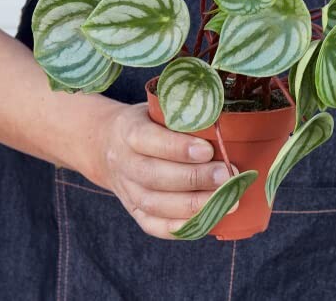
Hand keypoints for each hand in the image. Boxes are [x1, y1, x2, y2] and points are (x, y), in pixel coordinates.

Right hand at [95, 103, 237, 238]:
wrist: (107, 144)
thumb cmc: (147, 122)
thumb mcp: (157, 108)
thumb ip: (182, 115)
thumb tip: (225, 122)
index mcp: (128, 131)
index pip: (149, 140)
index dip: (178, 148)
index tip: (208, 150)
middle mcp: (123, 162)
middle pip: (155, 176)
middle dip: (194, 178)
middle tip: (227, 175)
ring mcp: (126, 190)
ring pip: (156, 204)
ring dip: (194, 205)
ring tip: (228, 199)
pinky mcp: (133, 211)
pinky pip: (154, 225)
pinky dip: (181, 227)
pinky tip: (209, 219)